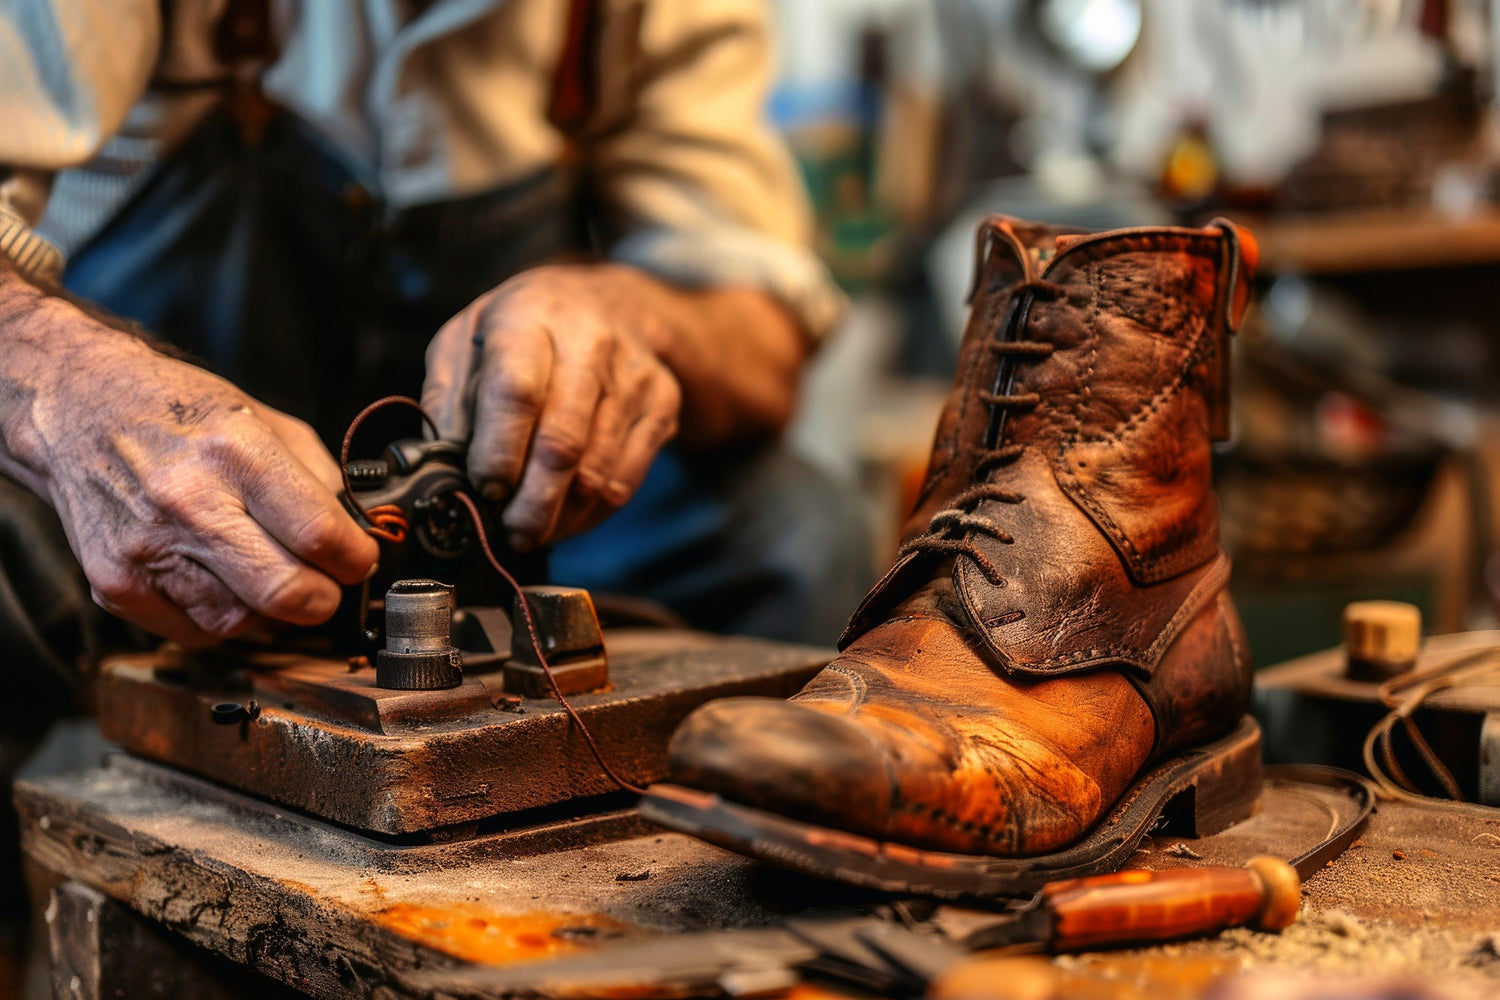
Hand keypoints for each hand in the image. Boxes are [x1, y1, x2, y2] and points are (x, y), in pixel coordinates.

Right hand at [1, 300, 377, 645]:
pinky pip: (196, 631)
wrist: (76, 407)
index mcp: (235, 452)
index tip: (359, 559)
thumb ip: (319, 478)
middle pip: (287, 593)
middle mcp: (187, 502)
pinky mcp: (115, 585)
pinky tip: (220, 579)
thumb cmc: (177, 412)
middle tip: (325, 583)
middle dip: (323, 598)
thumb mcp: (266, 419)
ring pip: (244, 622)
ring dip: (269, 611)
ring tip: (263, 571)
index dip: (356, 559)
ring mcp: (146, 549)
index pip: (320, 535)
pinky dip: (222, 616)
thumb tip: (357, 536)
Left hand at [422, 265, 682, 550]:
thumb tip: (437, 467)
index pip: (516, 393)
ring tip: (531, 533)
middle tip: (509, 535)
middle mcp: (590, 342)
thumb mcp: (466, 341)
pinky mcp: (663, 404)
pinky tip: (565, 520)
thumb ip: (447, 399)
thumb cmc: (521, 330)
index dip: (497, 452)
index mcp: (530, 318)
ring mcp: (634, 375)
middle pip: (562, 442)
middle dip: (531, 503)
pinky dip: (591, 514)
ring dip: (560, 517)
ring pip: (597, 471)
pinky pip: (626, 481)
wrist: (606, 303)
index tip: (482, 492)